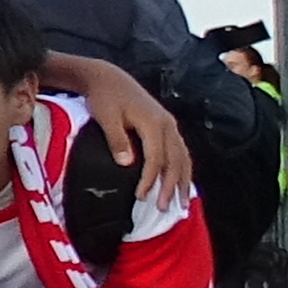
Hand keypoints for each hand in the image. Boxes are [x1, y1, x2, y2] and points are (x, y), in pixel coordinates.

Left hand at [49, 53, 191, 194]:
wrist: (109, 78)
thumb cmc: (105, 98)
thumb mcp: (106, 117)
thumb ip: (116, 140)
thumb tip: (127, 164)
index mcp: (153, 123)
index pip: (156, 157)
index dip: (150, 179)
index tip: (141, 196)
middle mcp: (167, 124)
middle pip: (175, 160)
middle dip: (170, 186)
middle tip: (163, 209)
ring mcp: (170, 125)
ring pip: (183, 157)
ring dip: (182, 181)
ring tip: (180, 203)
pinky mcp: (167, 126)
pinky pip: (181, 151)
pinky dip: (183, 169)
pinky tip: (181, 183)